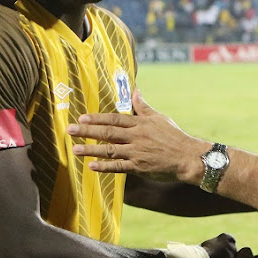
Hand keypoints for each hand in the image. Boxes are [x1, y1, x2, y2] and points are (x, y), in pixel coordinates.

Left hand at [67, 90, 205, 180]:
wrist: (187, 156)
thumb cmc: (174, 136)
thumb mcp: (159, 118)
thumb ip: (143, 107)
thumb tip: (135, 90)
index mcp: (140, 123)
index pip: (114, 119)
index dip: (97, 119)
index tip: (82, 118)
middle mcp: (136, 137)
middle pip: (108, 133)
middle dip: (87, 131)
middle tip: (70, 130)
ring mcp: (137, 152)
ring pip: (110, 150)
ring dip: (91, 149)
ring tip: (75, 149)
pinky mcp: (139, 167)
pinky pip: (119, 167)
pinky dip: (105, 166)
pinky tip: (91, 166)